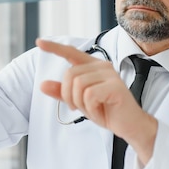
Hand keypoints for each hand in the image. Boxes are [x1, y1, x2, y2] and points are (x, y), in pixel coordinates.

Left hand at [36, 39, 157, 163]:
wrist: (129, 125)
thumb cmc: (106, 110)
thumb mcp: (80, 102)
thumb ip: (62, 92)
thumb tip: (42, 84)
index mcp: (93, 66)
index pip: (71, 53)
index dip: (54, 47)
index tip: (39, 42)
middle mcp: (102, 66)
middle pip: (69, 74)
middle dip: (68, 95)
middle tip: (79, 108)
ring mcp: (110, 75)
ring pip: (77, 84)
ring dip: (79, 103)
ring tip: (92, 109)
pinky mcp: (115, 86)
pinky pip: (89, 94)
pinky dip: (90, 107)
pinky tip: (99, 111)